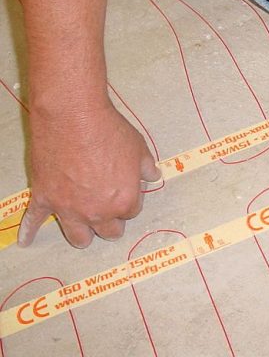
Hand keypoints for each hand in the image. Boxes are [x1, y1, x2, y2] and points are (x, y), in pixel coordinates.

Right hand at [18, 104, 160, 247]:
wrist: (74, 118)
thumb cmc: (110, 131)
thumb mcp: (139, 147)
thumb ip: (146, 167)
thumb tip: (153, 175)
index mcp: (124, 201)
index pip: (132, 212)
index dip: (130, 199)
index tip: (126, 188)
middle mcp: (97, 212)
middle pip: (108, 231)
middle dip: (111, 223)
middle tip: (110, 212)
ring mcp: (68, 207)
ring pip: (78, 236)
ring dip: (84, 235)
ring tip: (85, 234)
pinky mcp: (44, 197)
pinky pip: (34, 220)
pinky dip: (29, 231)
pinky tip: (26, 240)